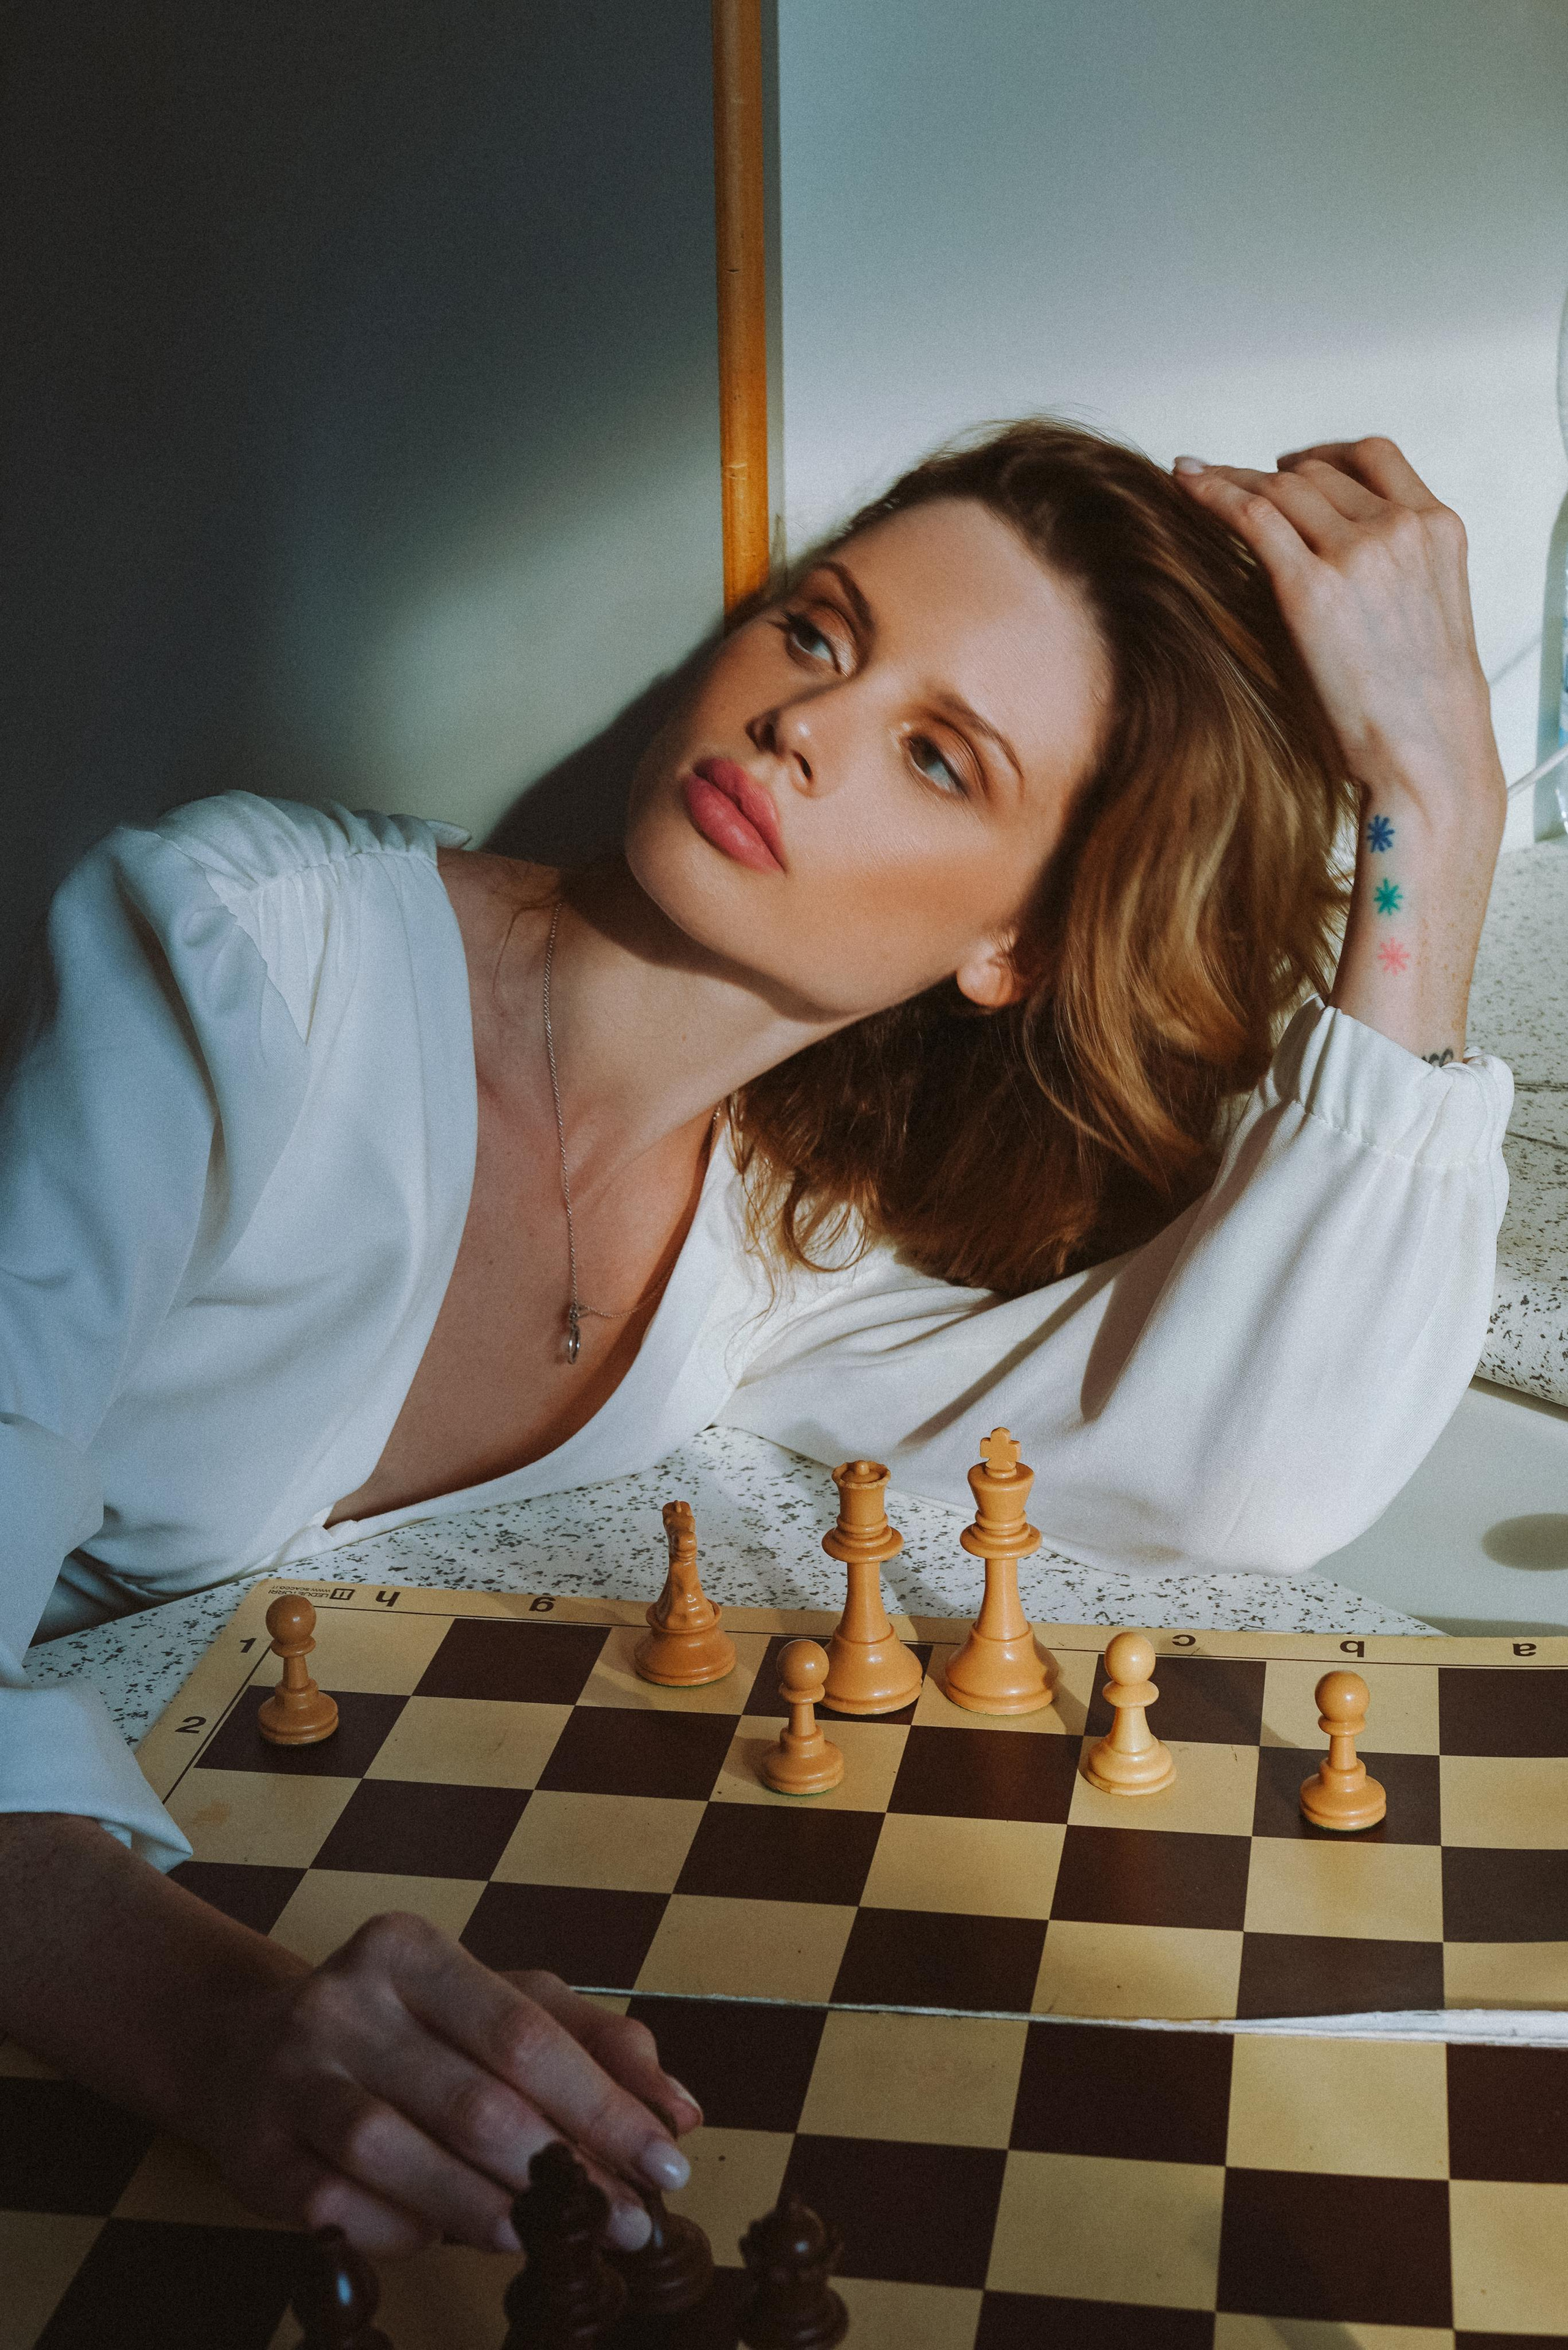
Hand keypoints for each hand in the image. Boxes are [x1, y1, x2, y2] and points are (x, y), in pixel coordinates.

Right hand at [192, 1913, 699, 2255]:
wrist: (246, 2046)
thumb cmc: (403, 2027)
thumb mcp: (497, 2005)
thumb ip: (594, 2043)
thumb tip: (679, 2109)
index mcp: (412, 1950)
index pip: (527, 2035)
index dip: (604, 2107)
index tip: (666, 2164)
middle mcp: (346, 2001)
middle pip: (474, 2101)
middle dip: (565, 2174)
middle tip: (626, 2225)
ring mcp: (292, 2075)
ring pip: (403, 2158)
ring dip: (490, 2213)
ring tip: (546, 2241)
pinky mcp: (253, 2150)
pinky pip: (343, 2209)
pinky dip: (403, 2232)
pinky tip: (443, 2237)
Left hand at [1173, 437, 1503, 830]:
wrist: (1428, 755)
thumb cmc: (1419, 709)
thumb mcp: (1424, 615)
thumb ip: (1386, 572)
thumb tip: (1323, 558)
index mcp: (1439, 528)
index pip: (1376, 456)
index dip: (1324, 455)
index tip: (1289, 465)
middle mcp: (1401, 528)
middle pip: (1319, 473)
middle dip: (1268, 474)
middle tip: (1227, 481)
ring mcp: (1359, 552)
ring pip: (1282, 487)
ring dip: (1234, 480)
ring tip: (1197, 479)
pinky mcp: (1311, 587)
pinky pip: (1251, 516)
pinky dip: (1213, 492)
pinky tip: (1185, 485)